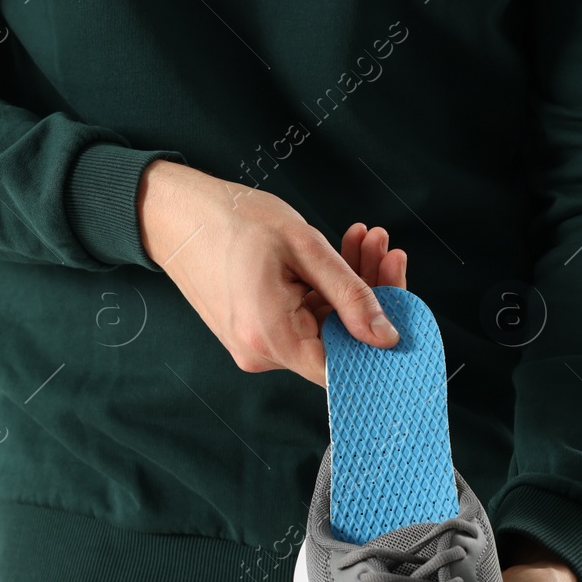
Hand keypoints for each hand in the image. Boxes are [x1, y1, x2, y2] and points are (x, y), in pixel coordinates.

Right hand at [137, 159, 407, 386]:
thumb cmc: (233, 220)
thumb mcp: (305, 248)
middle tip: (385, 248)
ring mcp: (257, 347)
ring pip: (325, 327)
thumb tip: (388, 337)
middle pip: (339, 343)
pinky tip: (339, 253)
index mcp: (273, 338)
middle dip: (371, 296)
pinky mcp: (256, 333)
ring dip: (349, 286)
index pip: (347, 367)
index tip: (405, 304)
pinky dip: (324, 290)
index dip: (382, 342)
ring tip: (362, 239)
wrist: (176, 214)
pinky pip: (304, 320)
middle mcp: (262, 354)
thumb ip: (352, 295)